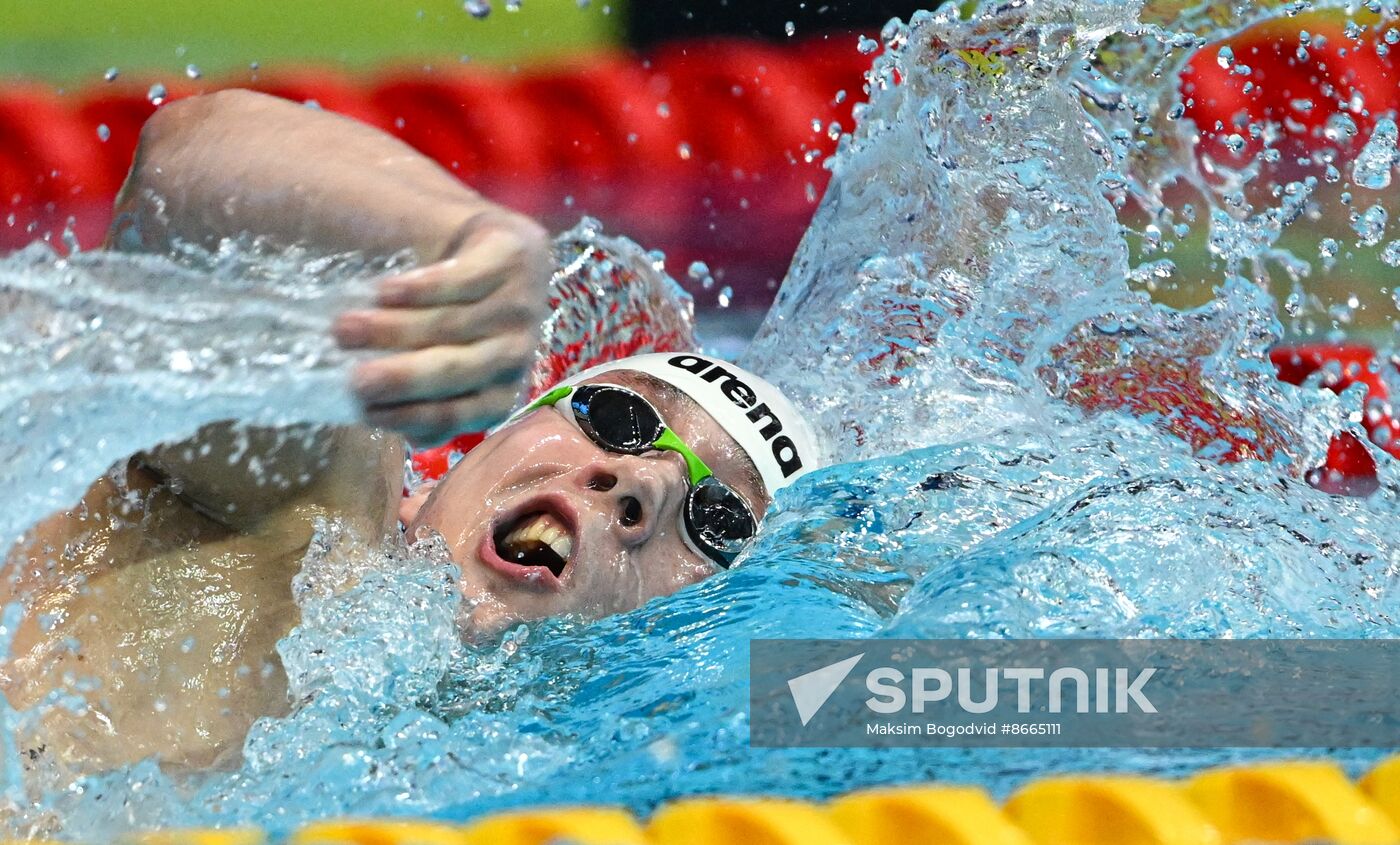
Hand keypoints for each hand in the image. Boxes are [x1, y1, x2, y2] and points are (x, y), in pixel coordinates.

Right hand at [332, 210, 551, 444]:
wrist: (502, 247)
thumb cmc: (459, 314)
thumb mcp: (445, 361)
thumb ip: (425, 398)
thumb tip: (399, 430)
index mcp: (500, 391)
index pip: (457, 413)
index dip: (410, 414)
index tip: (364, 410)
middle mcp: (515, 354)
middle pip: (454, 370)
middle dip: (401, 378)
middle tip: (353, 378)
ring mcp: (518, 307)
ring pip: (450, 325)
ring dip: (392, 329)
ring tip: (343, 328)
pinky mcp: (511, 260)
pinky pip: (461, 281)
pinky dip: (420, 289)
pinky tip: (384, 292)